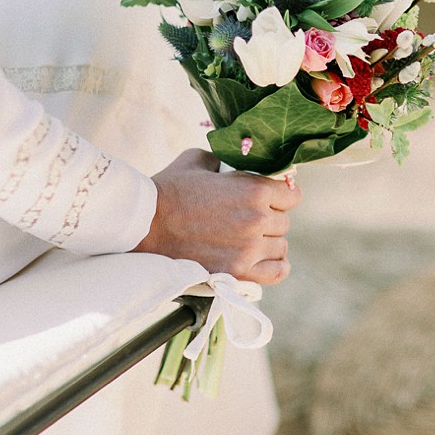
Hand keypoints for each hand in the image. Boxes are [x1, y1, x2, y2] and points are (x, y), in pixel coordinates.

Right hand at [132, 149, 301, 283]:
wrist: (142, 225)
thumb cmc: (168, 190)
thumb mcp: (199, 161)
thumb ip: (226, 162)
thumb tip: (236, 166)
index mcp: (254, 189)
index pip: (292, 195)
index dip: (280, 196)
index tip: (269, 199)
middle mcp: (257, 219)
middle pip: (284, 222)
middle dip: (269, 219)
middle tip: (247, 220)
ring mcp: (249, 248)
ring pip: (281, 247)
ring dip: (268, 243)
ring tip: (248, 240)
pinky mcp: (238, 273)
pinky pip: (277, 272)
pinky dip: (275, 266)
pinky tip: (263, 260)